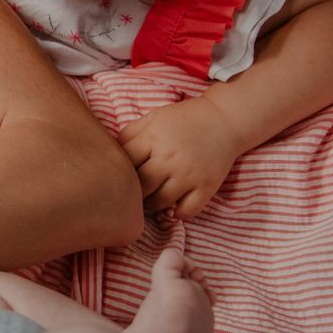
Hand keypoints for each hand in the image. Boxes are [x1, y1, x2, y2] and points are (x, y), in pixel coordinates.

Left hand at [117, 97, 244, 218]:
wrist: (224, 120)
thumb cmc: (182, 120)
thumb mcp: (152, 118)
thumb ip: (129, 135)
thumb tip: (108, 154)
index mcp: (152, 140)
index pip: (125, 165)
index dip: (118, 173)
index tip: (118, 176)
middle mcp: (170, 159)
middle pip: (140, 187)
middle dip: (133, 192)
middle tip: (131, 194)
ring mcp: (189, 175)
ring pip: (159, 203)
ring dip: (151, 205)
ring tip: (149, 200)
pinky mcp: (207, 187)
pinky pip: (186, 211)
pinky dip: (177, 213)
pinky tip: (172, 206)